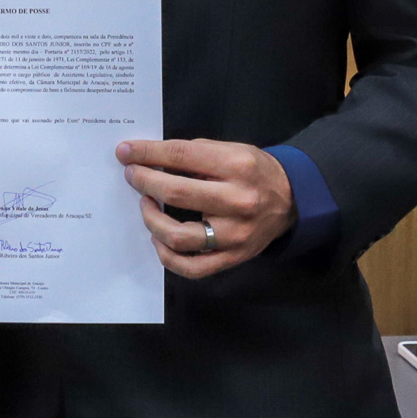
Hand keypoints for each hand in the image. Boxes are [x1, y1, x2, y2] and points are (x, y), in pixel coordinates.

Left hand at [118, 139, 296, 276]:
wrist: (291, 200)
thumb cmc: (254, 172)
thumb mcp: (232, 150)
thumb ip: (195, 154)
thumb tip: (151, 159)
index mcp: (238, 166)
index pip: (182, 156)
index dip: (147, 153)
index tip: (125, 151)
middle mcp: (238, 201)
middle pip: (177, 193)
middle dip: (145, 181)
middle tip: (132, 175)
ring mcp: (235, 234)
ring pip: (179, 236)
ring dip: (151, 219)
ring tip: (146, 205)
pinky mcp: (233, 257)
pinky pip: (191, 267)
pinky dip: (167, 256)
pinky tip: (158, 239)